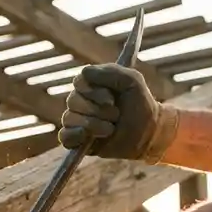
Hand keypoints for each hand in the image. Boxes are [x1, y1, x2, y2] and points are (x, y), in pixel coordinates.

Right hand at [58, 63, 178, 162]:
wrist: (147, 132)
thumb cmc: (140, 104)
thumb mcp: (132, 81)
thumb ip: (111, 72)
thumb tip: (84, 72)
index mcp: (91, 84)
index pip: (79, 82)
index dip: (94, 92)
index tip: (111, 99)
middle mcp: (80, 100)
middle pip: (73, 100)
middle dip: (98, 110)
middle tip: (116, 115)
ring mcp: (76, 120)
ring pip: (69, 118)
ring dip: (93, 125)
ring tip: (111, 129)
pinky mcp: (76, 139)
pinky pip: (64, 136)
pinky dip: (75, 136)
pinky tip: (89, 138)